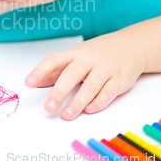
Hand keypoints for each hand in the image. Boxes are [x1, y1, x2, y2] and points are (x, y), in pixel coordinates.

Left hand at [25, 32, 146, 119]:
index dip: (40, 71)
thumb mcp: (76, 57)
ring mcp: (105, 69)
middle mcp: (89, 60)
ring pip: (90, 86)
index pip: (54, 61)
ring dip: (78, 102)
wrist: (131, 45)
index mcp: (74, 54)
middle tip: (48, 108)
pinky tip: (89, 110)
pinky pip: (108, 92)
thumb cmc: (98, 53)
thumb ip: (57, 70)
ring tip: (66, 115)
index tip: (29, 83)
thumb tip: (37, 82)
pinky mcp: (119, 80)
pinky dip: (99, 102)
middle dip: (59, 92)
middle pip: (71, 75)